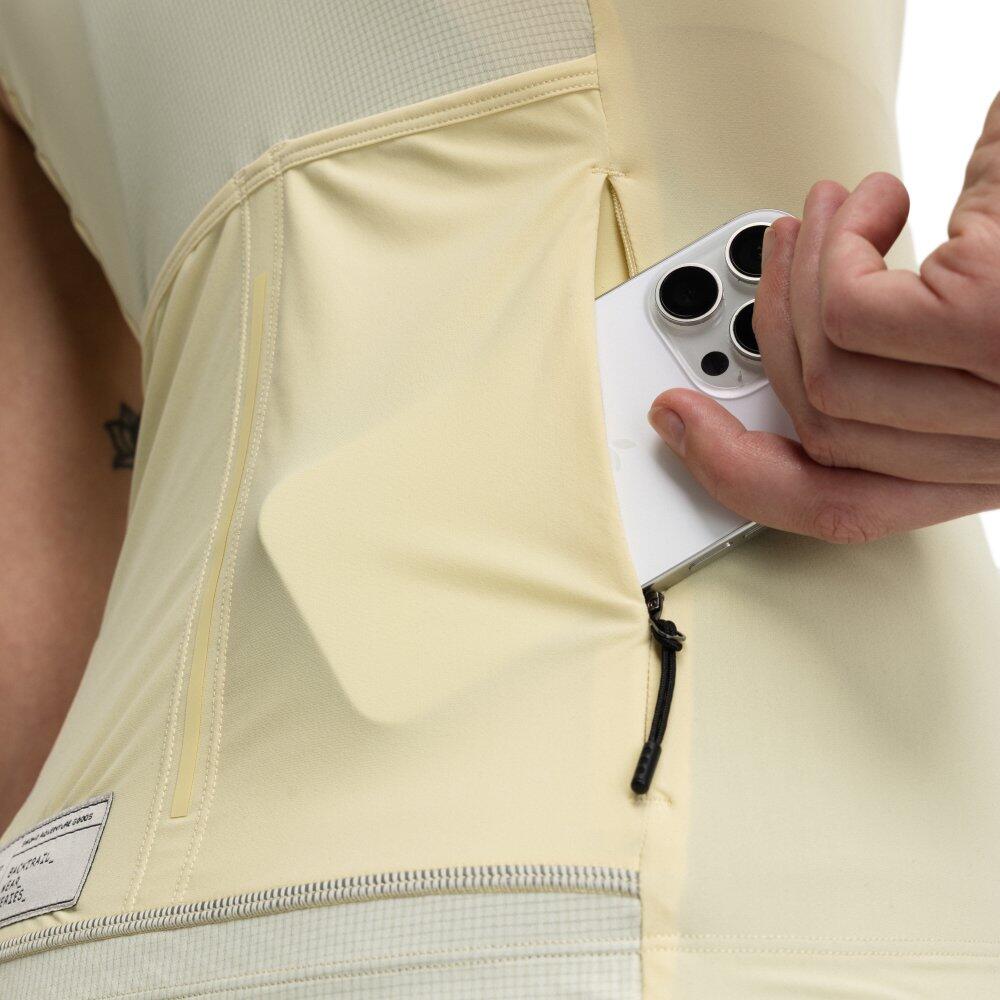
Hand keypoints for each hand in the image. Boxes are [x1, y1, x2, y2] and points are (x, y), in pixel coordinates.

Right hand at [647, 94, 999, 542]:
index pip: (847, 509)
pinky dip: (833, 245)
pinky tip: (868, 203)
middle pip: (819, 432)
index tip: (689, 428)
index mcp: (996, 456)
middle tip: (769, 262)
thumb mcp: (985, 337)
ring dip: (798, 275)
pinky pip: (851, 308)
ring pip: (824, 371)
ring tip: (826, 215)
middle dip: (766, 338)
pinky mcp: (995, 323)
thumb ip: (903, 375)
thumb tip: (798, 346)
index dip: (742, 476)